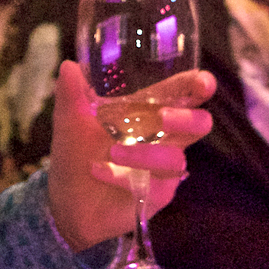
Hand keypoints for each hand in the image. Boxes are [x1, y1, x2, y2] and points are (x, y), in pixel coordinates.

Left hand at [45, 57, 213, 250]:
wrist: (65, 202)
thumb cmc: (77, 154)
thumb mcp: (70, 122)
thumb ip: (72, 95)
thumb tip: (70, 66)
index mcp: (149, 112)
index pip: (184, 94)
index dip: (199, 86)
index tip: (203, 83)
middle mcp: (163, 138)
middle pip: (199, 124)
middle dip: (187, 119)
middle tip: (163, 117)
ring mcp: (162, 169)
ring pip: (174, 159)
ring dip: (144, 153)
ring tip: (112, 152)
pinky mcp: (156, 196)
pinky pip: (152, 187)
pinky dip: (122, 177)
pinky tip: (98, 171)